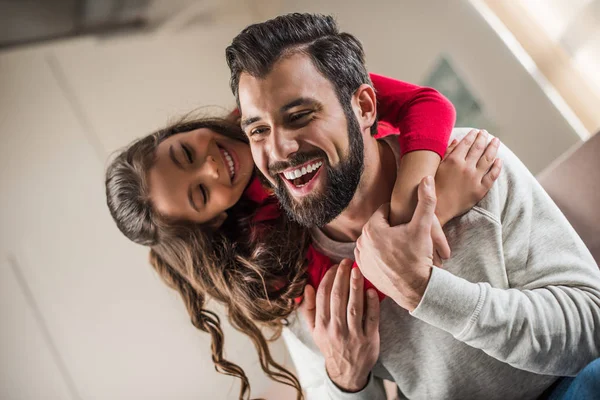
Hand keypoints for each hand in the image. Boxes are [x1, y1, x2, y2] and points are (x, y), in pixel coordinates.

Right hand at [299, 259, 379, 391]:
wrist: (346, 372)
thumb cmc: (330, 345)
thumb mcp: (314, 330)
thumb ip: (309, 308)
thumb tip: (308, 286)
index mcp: (321, 325)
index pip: (323, 296)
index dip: (328, 278)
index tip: (334, 267)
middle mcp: (336, 329)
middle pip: (338, 297)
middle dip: (342, 276)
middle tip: (346, 262)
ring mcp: (353, 334)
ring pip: (354, 306)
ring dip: (356, 286)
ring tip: (357, 270)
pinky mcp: (369, 339)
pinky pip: (371, 318)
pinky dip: (372, 303)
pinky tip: (371, 290)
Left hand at [355, 177, 440, 311]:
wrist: (417, 289)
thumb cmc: (419, 257)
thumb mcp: (424, 228)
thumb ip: (426, 201)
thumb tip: (426, 178)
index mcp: (371, 228)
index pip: (385, 211)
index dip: (399, 215)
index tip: (408, 223)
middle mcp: (361, 242)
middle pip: (379, 226)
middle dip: (391, 228)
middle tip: (406, 237)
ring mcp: (360, 257)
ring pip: (374, 240)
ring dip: (384, 241)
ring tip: (401, 248)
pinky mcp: (363, 270)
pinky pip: (371, 255)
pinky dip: (379, 255)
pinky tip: (393, 257)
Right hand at [435, 129, 502, 224]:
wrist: (437, 209)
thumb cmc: (433, 187)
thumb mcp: (436, 167)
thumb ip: (447, 153)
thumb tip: (456, 140)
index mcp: (453, 160)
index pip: (466, 143)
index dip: (472, 136)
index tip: (476, 131)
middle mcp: (466, 167)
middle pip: (478, 148)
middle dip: (483, 138)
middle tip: (486, 133)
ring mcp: (474, 178)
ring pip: (488, 159)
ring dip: (493, 148)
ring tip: (496, 141)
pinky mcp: (480, 190)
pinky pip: (492, 176)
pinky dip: (497, 166)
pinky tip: (499, 160)